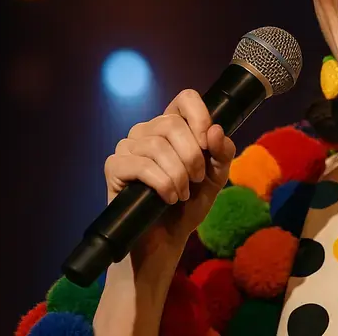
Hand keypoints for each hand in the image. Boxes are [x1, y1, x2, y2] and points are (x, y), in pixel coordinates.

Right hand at [103, 89, 236, 255]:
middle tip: (196, 179)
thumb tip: (214, 130)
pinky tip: (168, 198)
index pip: (185, 98)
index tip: (208, 143)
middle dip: (192, 155)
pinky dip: (162, 184)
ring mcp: (127, 147)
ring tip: (182, 193)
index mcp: (172, 126)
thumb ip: (222, 153)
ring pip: (157, 146)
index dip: (200, 115)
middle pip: (172, 123)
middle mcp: (147, 131)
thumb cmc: (189, 204)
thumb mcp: (216, 177)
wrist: (166, 239)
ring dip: (178, 174)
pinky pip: (141, 165)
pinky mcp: (114, 167)